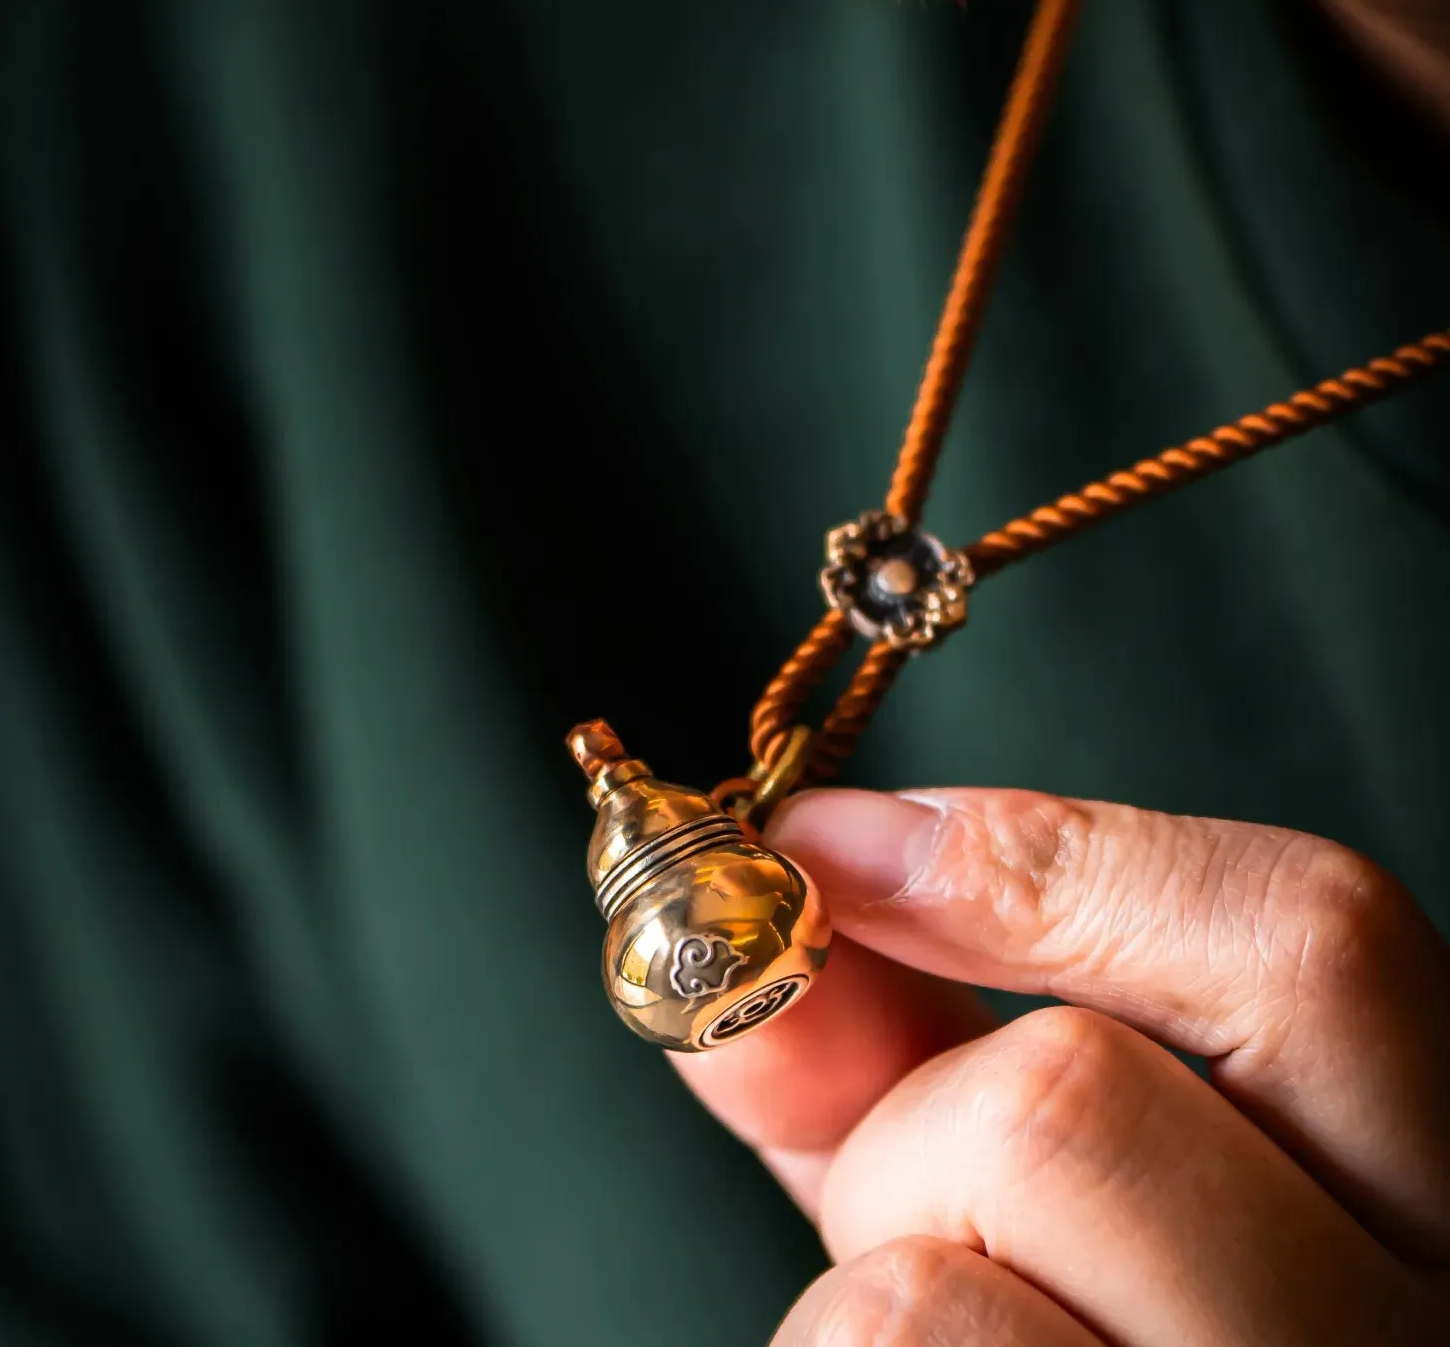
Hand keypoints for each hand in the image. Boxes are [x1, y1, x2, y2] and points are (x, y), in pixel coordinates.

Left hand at [670, 787, 1449, 1343]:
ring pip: (923, 1291)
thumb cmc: (1094, 1344)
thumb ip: (902, 1054)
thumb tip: (756, 940)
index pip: (1302, 937)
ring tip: (964, 1345)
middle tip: (919, 1205)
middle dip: (910, 1137)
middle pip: (1065, 1104)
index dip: (1032, 859)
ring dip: (869, 1293)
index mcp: (1438, 1209)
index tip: (829, 842)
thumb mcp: (1038, 1187)